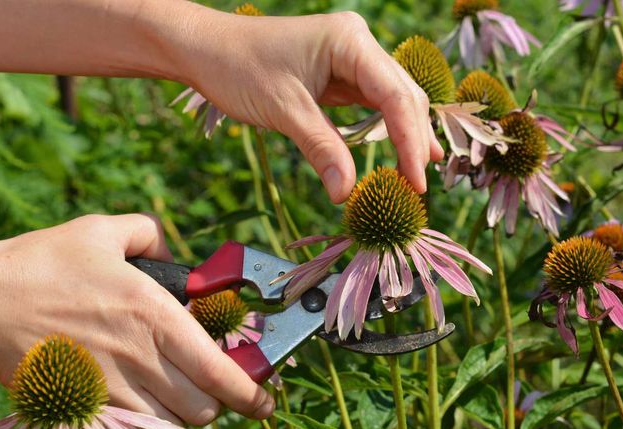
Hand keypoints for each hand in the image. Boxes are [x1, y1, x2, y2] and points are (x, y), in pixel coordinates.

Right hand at [0, 214, 273, 428]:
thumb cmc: (42, 263)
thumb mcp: (102, 231)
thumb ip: (149, 235)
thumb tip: (173, 253)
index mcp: (153, 313)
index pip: (218, 370)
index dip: (250, 393)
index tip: (265, 401)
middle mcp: (139, 356)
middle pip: (202, 409)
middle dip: (215, 403)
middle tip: (208, 387)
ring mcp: (109, 387)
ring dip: (182, 418)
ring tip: (175, 397)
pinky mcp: (81, 408)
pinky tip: (145, 412)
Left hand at [178, 10, 443, 201]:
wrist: (205, 49)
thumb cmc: (238, 69)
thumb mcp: (283, 111)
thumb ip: (321, 149)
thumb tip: (345, 193)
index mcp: (350, 41)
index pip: (395, 95)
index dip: (410, 140)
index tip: (416, 181)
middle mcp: (359, 44)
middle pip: (404, 96)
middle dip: (414, 140)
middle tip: (417, 187)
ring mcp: (352, 57)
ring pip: (394, 100)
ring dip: (406, 136)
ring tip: (416, 176)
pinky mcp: (342, 73)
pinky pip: (374, 104)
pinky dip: (386, 130)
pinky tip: (401, 153)